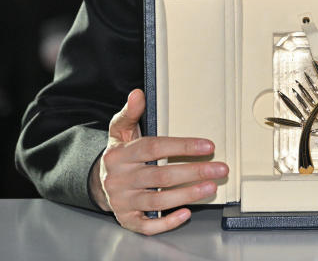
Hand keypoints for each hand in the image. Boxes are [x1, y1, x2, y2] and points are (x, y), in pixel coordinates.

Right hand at [90, 89, 228, 234]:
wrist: (98, 182)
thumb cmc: (120, 154)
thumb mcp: (121, 131)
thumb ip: (131, 113)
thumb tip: (138, 94)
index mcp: (120, 155)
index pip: (154, 148)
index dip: (182, 147)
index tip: (208, 146)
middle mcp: (120, 179)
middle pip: (160, 175)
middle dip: (193, 172)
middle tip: (219, 169)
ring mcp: (122, 201)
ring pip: (158, 200)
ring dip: (187, 195)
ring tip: (210, 187)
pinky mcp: (127, 219)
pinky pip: (147, 225)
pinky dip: (167, 222)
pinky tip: (186, 213)